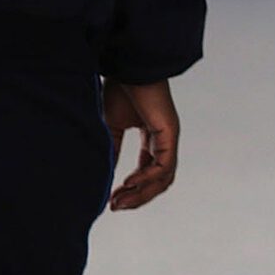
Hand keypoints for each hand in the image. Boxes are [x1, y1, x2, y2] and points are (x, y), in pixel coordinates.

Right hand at [103, 78, 180, 210]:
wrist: (128, 67)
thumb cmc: (121, 89)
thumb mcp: (112, 125)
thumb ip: (113, 149)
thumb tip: (105, 173)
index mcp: (152, 137)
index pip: (149, 171)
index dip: (133, 188)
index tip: (112, 200)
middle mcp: (164, 140)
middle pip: (157, 180)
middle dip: (137, 196)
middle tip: (116, 207)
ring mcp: (169, 137)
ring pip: (163, 178)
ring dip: (142, 193)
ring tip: (120, 201)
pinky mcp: (170, 133)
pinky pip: (163, 166)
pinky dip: (146, 178)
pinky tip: (129, 183)